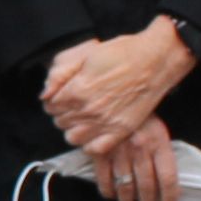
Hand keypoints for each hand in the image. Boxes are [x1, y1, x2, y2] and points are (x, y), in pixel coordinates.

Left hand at [42, 18, 194, 155]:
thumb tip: (45, 94)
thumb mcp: (86, 54)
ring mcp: (105, 123)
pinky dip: (90, 142)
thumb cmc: (122, 53)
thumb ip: (61, 74)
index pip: (50, 105)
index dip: (53, 100)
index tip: (61, 96)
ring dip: (73, 128)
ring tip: (81, 117)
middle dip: (62, 113)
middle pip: (60, 121)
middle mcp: (89, 110)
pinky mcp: (121, 131)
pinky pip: (95, 148)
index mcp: (78, 90)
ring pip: (72, 137)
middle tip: (73, 104)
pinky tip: (94, 131)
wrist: (154, 61)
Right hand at [90, 116, 181, 200]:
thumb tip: (164, 180)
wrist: (111, 96)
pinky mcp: (100, 152)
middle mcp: (140, 149)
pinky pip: (104, 179)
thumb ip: (161, 152)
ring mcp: (119, 152)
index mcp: (158, 142)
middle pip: (147, 186)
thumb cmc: (138, 114)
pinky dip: (108, 191)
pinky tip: (111, 195)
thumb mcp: (157, 128)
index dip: (170, 197)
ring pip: (126, 186)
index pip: (168, 178)